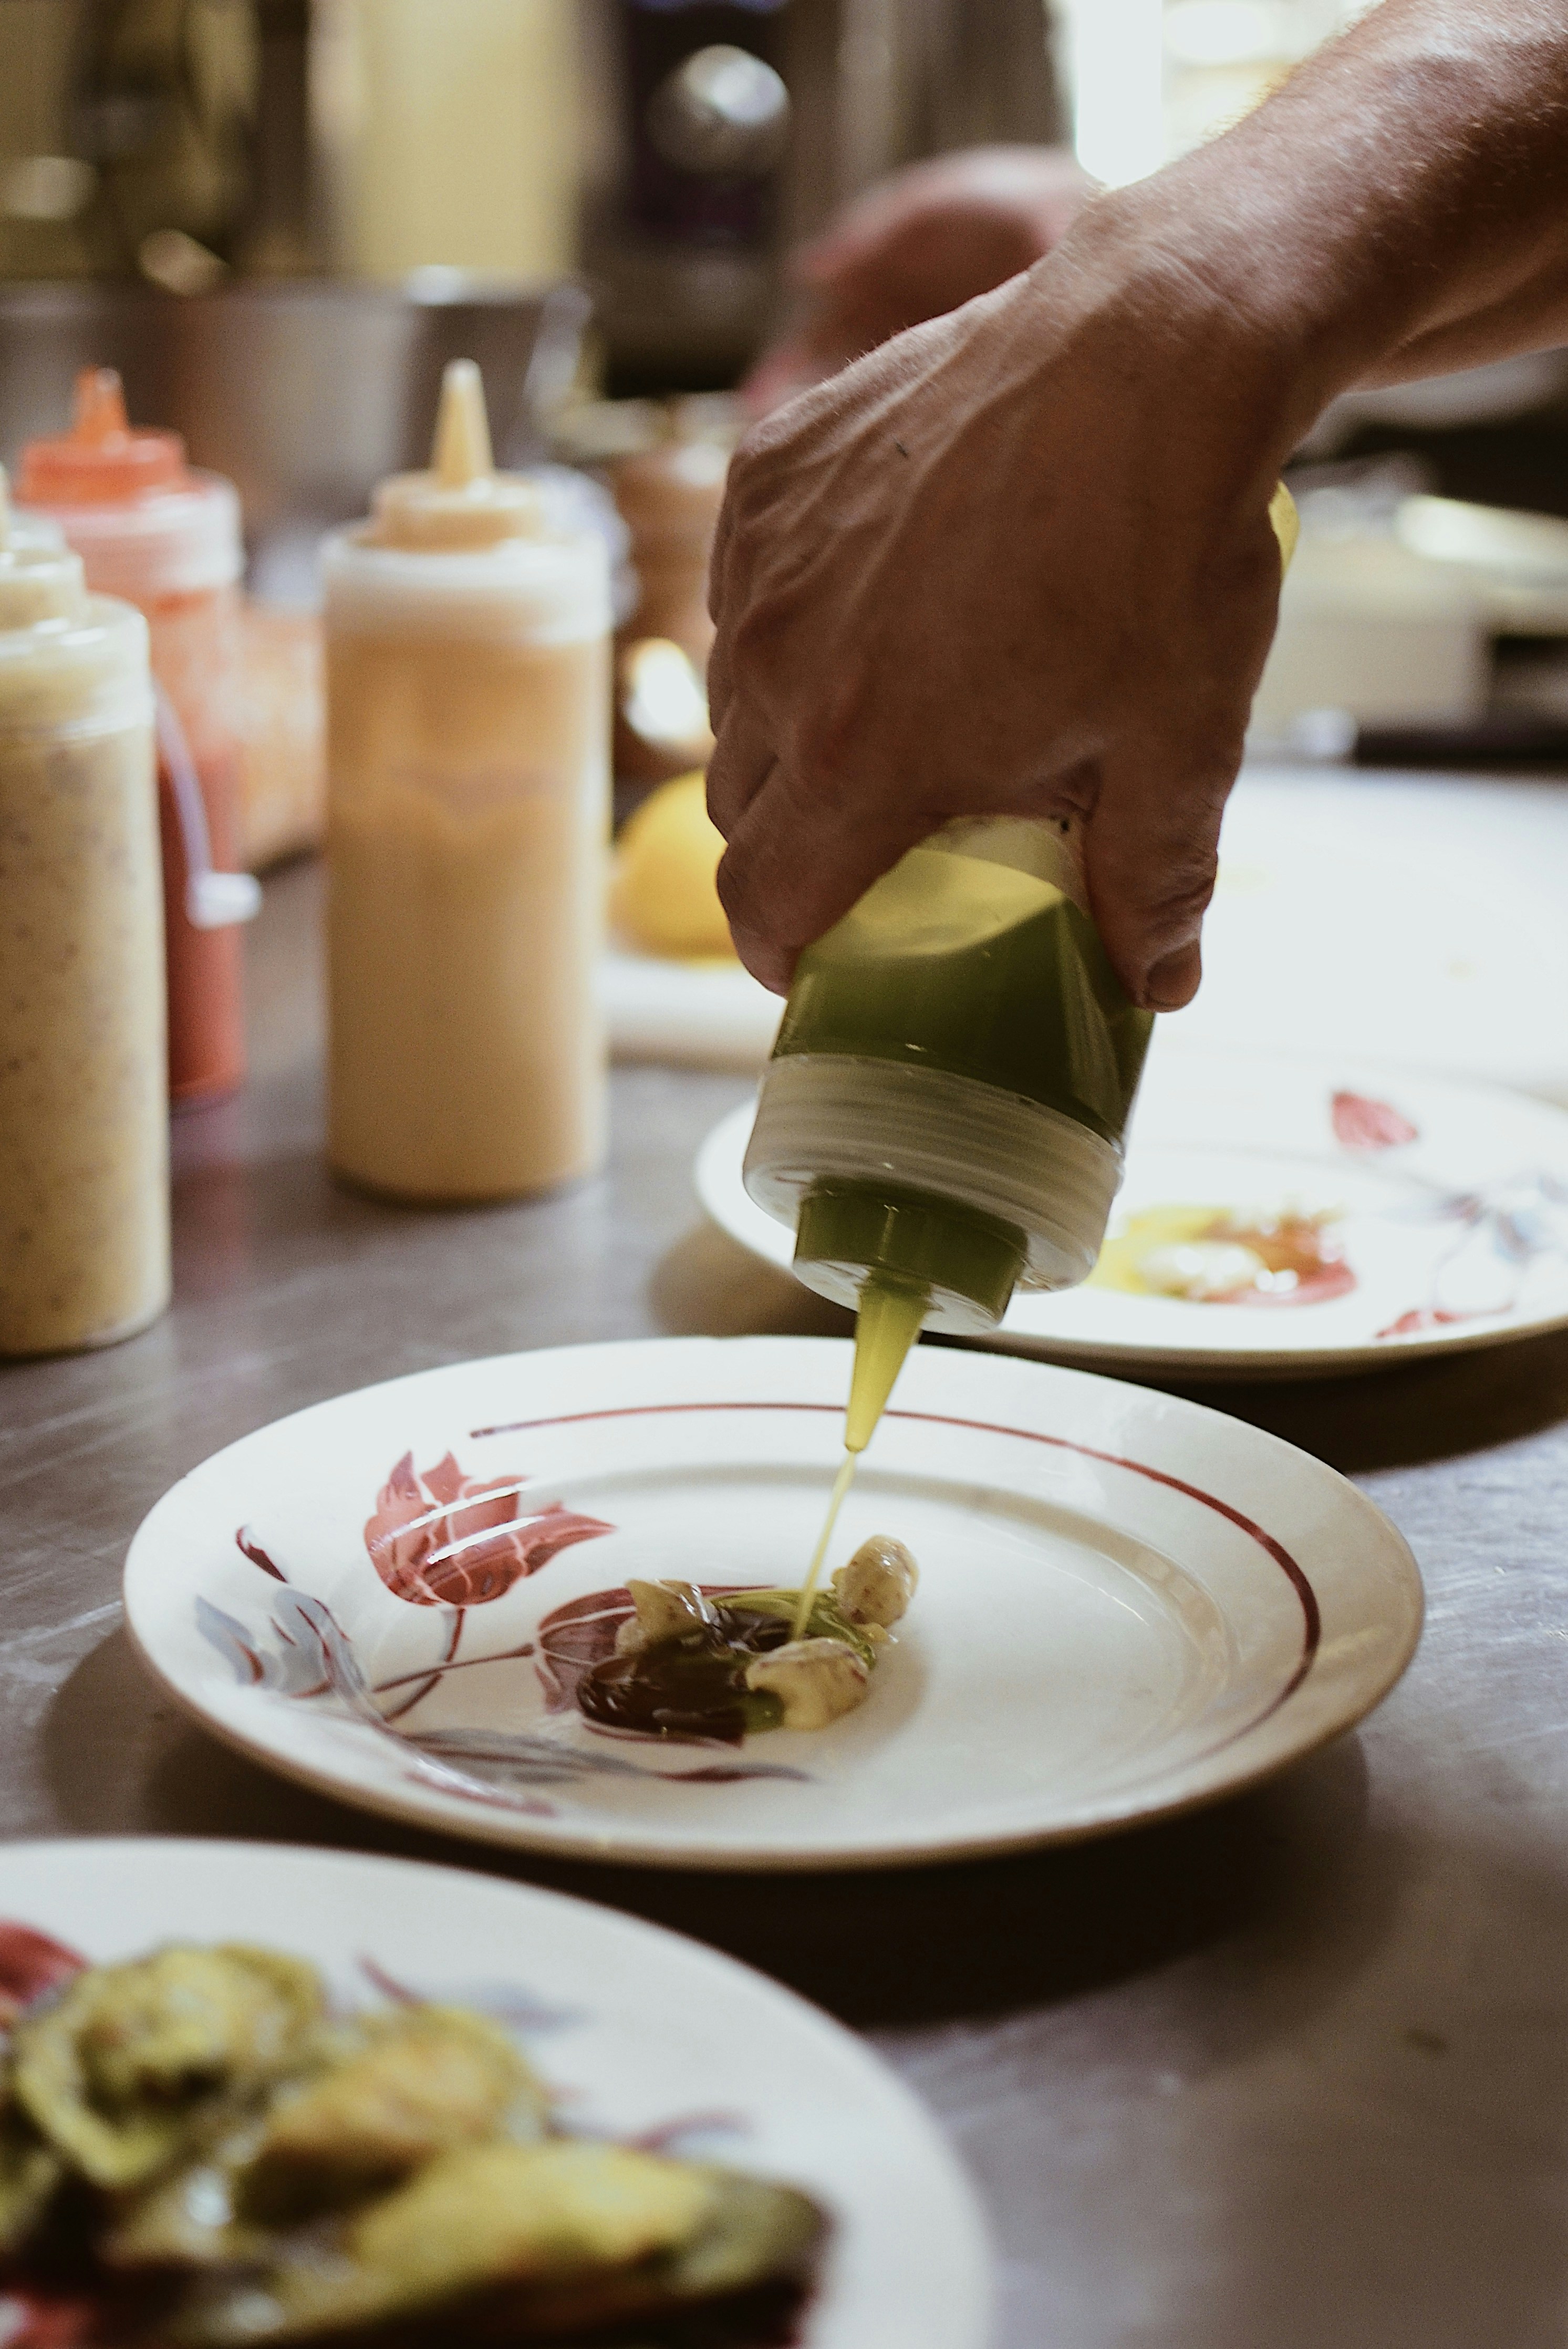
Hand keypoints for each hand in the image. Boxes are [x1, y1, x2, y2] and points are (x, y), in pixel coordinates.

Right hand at [708, 193, 1294, 1008]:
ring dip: (792, 725)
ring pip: (735, 695)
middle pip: (744, 807)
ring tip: (888, 704)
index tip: (813, 958)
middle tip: (879, 833)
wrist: (1151, 346)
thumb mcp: (1178, 745)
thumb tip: (1157, 986)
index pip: (762, 903)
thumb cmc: (1165, 546)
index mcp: (861, 755)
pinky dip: (793, 615)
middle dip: (799, 841)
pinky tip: (881, 595)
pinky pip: (746, 584)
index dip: (782, 951)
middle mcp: (781, 662)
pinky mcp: (770, 469)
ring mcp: (765, 560)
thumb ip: (1153, 885)